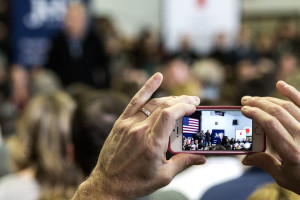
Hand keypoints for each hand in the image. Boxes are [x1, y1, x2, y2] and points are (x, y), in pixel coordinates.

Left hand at [72, 73, 205, 198]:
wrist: (108, 183)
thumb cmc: (135, 182)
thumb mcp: (163, 176)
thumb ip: (183, 163)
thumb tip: (201, 157)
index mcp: (152, 143)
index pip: (170, 115)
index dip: (184, 107)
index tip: (194, 106)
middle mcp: (140, 130)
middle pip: (164, 106)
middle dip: (182, 101)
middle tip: (194, 101)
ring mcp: (129, 124)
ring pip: (153, 103)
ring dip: (170, 98)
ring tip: (182, 99)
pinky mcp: (121, 123)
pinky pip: (135, 101)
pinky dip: (147, 88)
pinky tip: (157, 77)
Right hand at [241, 81, 299, 194]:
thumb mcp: (284, 177)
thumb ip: (264, 164)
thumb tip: (245, 159)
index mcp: (292, 151)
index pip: (270, 124)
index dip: (255, 113)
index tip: (244, 110)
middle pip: (277, 112)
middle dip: (258, 103)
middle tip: (245, 101)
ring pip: (288, 106)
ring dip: (269, 99)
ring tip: (256, 98)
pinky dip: (292, 93)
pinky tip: (280, 85)